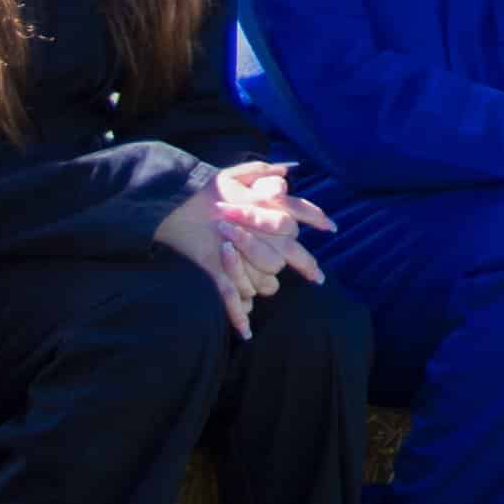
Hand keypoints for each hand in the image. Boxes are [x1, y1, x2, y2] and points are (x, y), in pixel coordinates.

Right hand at [161, 162, 329, 334]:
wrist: (172, 201)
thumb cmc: (202, 188)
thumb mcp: (232, 173)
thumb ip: (261, 172)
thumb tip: (287, 169)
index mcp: (262, 206)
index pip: (296, 215)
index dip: (317, 220)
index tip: (331, 229)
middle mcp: (257, 231)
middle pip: (290, 254)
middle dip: (306, 266)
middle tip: (317, 278)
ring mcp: (239, 252)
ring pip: (265, 280)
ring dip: (262, 286)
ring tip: (260, 290)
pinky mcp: (219, 269)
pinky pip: (232, 297)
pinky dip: (239, 318)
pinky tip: (247, 334)